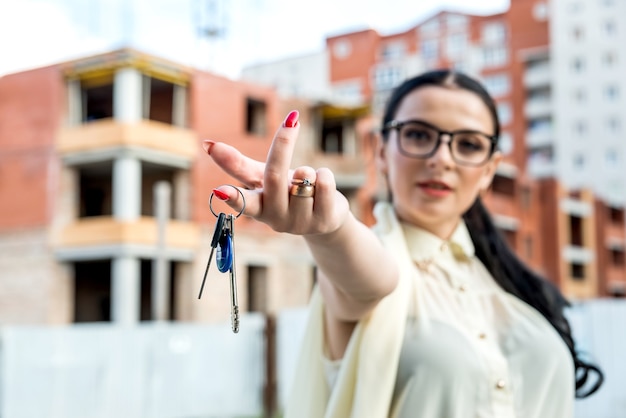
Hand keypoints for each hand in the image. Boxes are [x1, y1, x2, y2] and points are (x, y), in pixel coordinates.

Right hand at [204, 110, 349, 235]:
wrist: (324, 217)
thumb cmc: (287, 192)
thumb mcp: (263, 178)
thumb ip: (238, 164)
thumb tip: (207, 145)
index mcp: (258, 208)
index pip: (244, 202)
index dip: (232, 196)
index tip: (219, 190)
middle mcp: (276, 218)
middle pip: (276, 176)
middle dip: (283, 145)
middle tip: (291, 121)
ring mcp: (300, 223)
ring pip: (305, 177)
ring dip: (309, 171)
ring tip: (308, 182)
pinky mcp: (324, 222)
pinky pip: (324, 183)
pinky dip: (325, 175)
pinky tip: (321, 186)